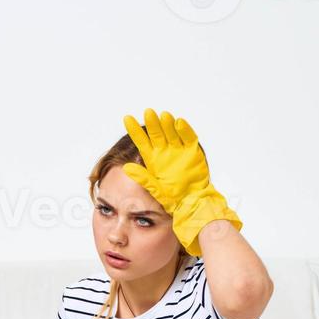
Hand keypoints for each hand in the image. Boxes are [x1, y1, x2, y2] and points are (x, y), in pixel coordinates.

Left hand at [121, 109, 241, 255]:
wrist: (192, 205)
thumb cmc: (173, 200)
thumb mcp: (155, 189)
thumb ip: (142, 177)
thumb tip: (125, 168)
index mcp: (154, 161)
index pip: (142, 143)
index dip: (135, 131)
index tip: (126, 118)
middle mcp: (166, 154)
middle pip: (157, 134)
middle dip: (152, 124)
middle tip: (147, 112)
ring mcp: (179, 152)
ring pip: (172, 133)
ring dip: (167, 124)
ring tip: (162, 116)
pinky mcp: (193, 153)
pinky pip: (189, 138)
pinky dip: (184, 130)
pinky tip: (178, 122)